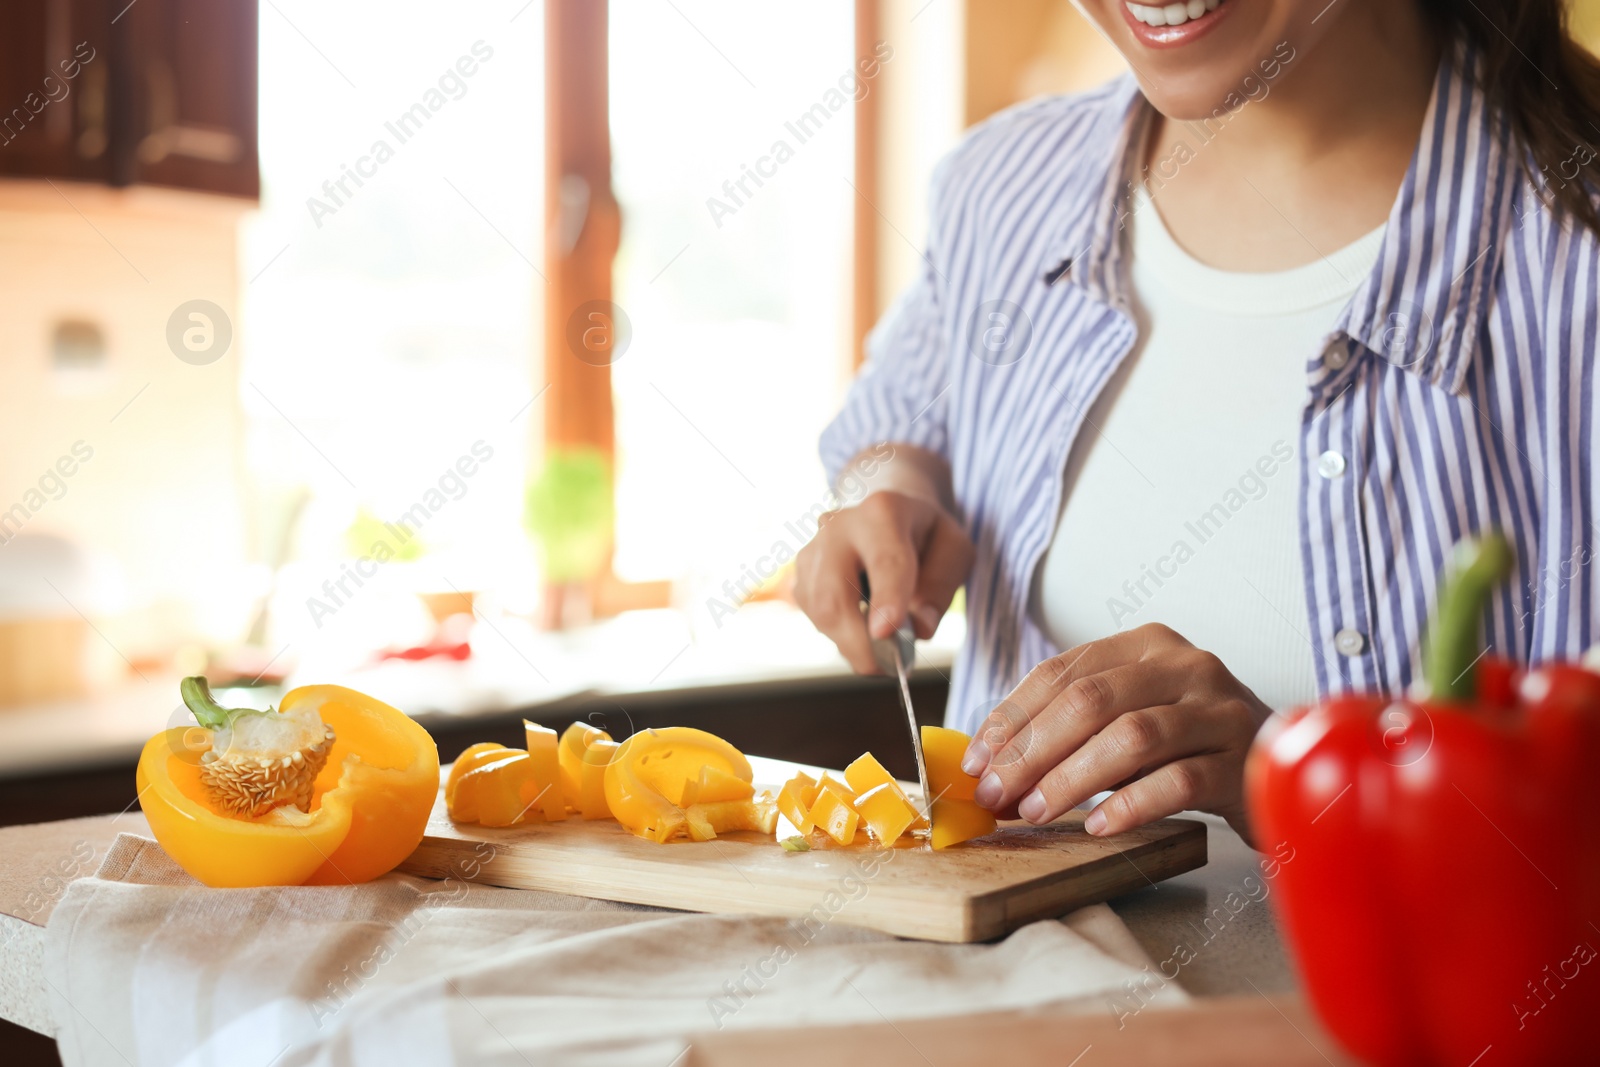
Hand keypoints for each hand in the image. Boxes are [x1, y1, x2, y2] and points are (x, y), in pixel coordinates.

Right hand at [794, 490, 973, 674]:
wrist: (890, 518)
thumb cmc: (926, 538)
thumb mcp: (954, 551)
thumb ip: (940, 587)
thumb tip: (918, 629)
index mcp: (884, 511)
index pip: (885, 560)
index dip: (886, 599)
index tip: (887, 633)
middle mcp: (838, 526)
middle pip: (834, 592)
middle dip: (857, 640)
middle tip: (885, 669)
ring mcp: (812, 550)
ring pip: (819, 611)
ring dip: (850, 643)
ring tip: (882, 649)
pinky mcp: (801, 575)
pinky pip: (814, 617)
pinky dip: (841, 636)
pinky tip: (863, 630)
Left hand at [962, 623, 1271, 841]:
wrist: (1287, 770)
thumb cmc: (1191, 746)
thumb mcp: (1131, 718)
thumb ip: (1072, 728)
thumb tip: (993, 763)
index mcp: (1147, 645)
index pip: (1062, 672)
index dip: (1012, 717)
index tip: (977, 761)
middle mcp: (1186, 665)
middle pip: (1091, 700)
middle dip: (1031, 751)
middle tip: (996, 794)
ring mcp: (1219, 710)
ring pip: (1130, 737)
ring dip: (1071, 779)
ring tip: (1035, 812)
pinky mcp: (1244, 760)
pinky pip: (1178, 781)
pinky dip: (1130, 804)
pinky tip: (1098, 826)